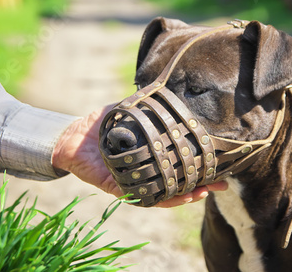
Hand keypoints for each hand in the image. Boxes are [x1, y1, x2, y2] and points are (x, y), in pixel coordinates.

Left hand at [52, 105, 227, 206]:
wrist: (70, 135)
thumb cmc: (100, 125)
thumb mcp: (127, 111)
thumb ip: (146, 106)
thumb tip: (171, 91)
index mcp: (149, 155)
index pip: (178, 163)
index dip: (198, 164)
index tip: (220, 162)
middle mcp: (145, 172)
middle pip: (177, 183)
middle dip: (201, 185)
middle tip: (222, 183)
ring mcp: (133, 182)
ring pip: (164, 194)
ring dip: (186, 195)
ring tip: (204, 192)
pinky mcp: (118, 188)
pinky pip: (142, 197)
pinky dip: (161, 199)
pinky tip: (178, 197)